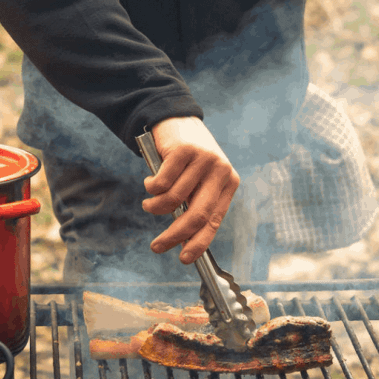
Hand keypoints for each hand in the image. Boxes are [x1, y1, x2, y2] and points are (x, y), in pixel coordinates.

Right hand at [142, 116, 239, 262]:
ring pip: (174, 199)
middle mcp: (220, 170)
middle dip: (175, 235)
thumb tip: (184, 240)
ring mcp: (203, 159)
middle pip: (197, 214)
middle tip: (157, 247)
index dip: (200, 242)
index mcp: (229, 182)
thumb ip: (195, 204)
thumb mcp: (198, 181)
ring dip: (155, 208)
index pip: (214, 220)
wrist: (177, 119)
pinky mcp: (184, 150)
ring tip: (149, 205)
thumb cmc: (187, 159)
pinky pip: (161, 183)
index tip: (184, 259)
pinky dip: (151, 189)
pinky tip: (150, 183)